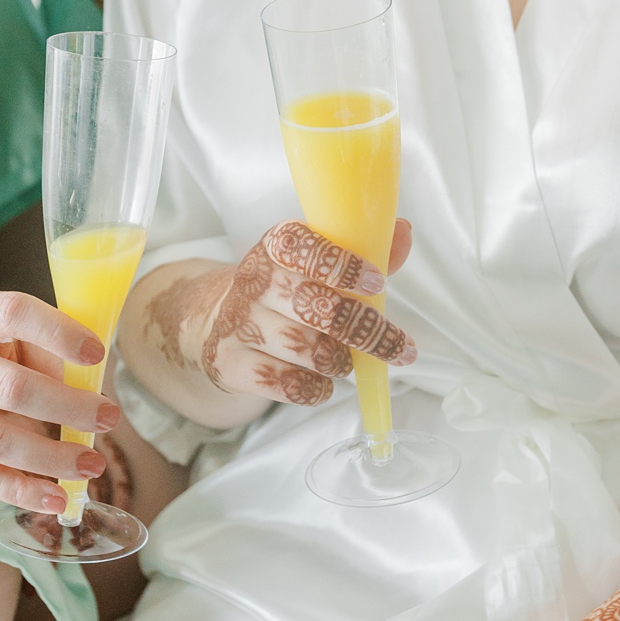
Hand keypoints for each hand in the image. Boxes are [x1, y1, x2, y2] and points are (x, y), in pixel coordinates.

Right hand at [0, 292, 116, 513]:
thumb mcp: (3, 328)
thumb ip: (44, 350)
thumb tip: (88, 387)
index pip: (14, 315)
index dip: (59, 333)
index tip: (98, 353)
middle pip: (10, 388)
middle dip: (68, 407)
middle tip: (109, 418)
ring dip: (50, 457)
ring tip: (92, 465)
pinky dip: (18, 490)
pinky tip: (55, 497)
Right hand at [144, 220, 416, 406]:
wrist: (214, 325)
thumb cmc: (286, 292)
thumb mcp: (318, 265)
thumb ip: (365, 251)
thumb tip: (405, 231)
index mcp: (276, 247)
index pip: (303, 247)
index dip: (342, 266)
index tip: (378, 283)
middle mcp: (253, 281)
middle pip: (314, 305)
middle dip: (364, 330)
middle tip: (400, 348)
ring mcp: (238, 323)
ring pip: (303, 347)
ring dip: (339, 361)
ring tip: (347, 362)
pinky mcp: (229, 362)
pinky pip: (282, 383)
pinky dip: (313, 389)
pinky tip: (322, 384)